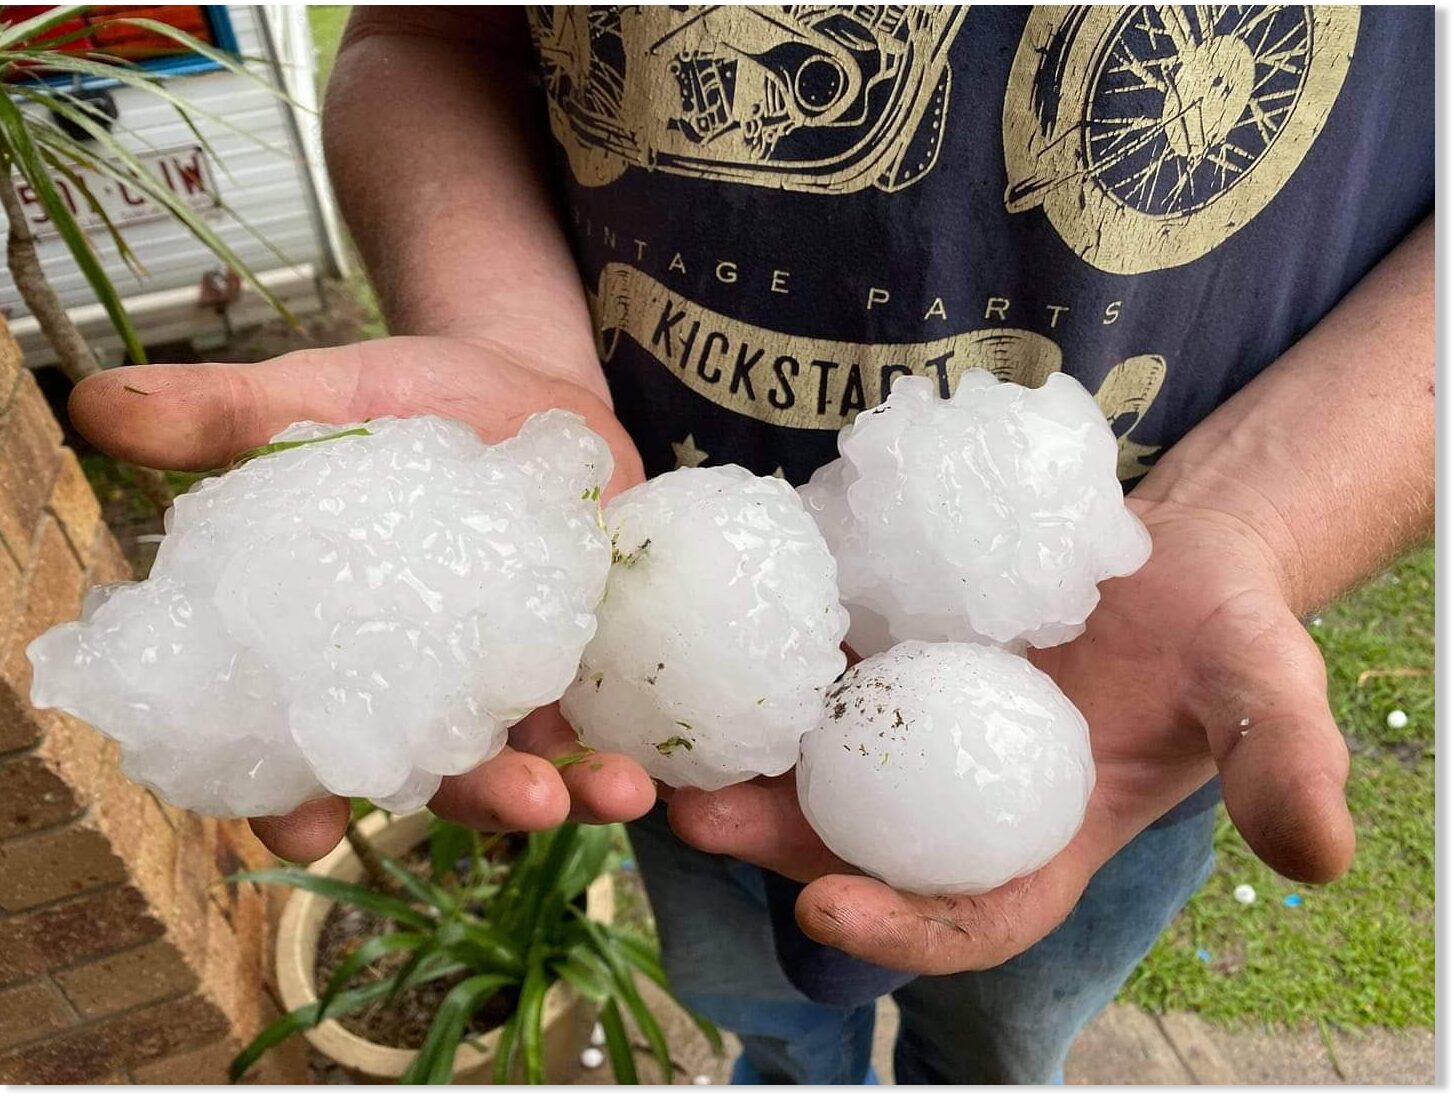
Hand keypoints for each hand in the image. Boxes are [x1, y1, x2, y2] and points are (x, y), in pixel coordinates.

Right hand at [69, 335, 655, 861]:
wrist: (514, 378)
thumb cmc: (396, 398)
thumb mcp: (313, 399)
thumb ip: (222, 415)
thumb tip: (96, 401)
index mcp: (335, 650)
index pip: (298, 751)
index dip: (291, 801)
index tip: (303, 829)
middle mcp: (421, 684)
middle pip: (436, 773)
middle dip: (473, 801)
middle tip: (513, 805)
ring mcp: (508, 675)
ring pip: (533, 757)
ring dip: (573, 787)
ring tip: (616, 793)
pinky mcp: (582, 646)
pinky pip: (608, 706)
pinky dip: (634, 734)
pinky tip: (665, 751)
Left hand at [666, 500, 1355, 973]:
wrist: (1167, 553)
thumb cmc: (1219, 632)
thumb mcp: (1265, 687)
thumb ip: (1285, 762)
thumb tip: (1319, 856)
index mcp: (1040, 840)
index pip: (967, 915)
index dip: (900, 929)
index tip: (830, 909)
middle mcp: (958, 798)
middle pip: (857, 847)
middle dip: (773, 846)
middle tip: (695, 819)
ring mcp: (914, 725)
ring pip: (815, 766)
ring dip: (741, 764)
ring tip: (664, 748)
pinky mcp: (887, 654)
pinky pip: (815, 671)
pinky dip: (762, 666)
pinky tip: (709, 637)